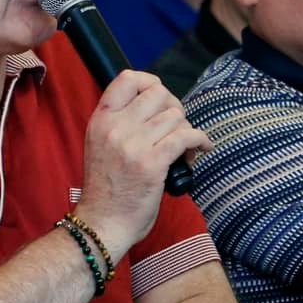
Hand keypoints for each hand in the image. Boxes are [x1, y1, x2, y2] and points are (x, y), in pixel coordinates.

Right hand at [75, 71, 211, 252]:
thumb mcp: (100, 145)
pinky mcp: (152, 164)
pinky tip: (202, 148)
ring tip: (185, 148)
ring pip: (175, 116)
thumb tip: (157, 107)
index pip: (127, 79)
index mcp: (101, 120)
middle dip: (175, 107)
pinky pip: (186, 137)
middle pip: (158, 94)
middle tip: (177, 127)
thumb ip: (120, 123)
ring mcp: (134, 144)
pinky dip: (200, 140)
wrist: (102, 223)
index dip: (150, 82)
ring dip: (187, 129)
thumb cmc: (106, 189)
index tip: (161, 98)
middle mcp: (115, 127)